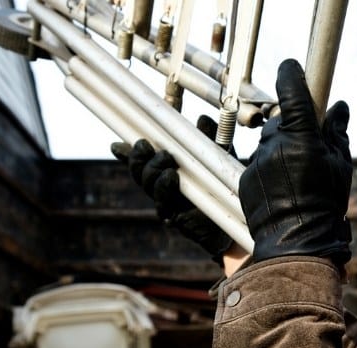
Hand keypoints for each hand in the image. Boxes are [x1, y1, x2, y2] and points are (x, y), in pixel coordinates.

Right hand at [111, 116, 233, 264]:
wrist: (238, 219)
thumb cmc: (227, 188)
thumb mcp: (219, 158)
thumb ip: (210, 139)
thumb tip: (202, 119)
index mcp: (167, 171)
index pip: (142, 160)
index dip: (127, 153)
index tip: (117, 144)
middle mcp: (163, 187)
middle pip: (139, 172)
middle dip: (137, 157)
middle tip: (146, 145)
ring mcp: (167, 203)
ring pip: (148, 185)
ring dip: (152, 169)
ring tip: (166, 159)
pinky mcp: (175, 217)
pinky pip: (163, 202)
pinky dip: (165, 187)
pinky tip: (171, 176)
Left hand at [238, 58, 352, 265]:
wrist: (297, 243)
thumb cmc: (325, 205)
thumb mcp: (341, 167)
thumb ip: (337, 133)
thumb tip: (339, 107)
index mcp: (302, 138)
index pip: (292, 91)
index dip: (290, 74)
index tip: (291, 66)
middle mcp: (275, 145)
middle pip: (281, 121)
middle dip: (293, 129)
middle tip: (309, 150)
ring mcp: (256, 161)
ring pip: (268, 144)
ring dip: (280, 151)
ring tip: (296, 178)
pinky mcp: (245, 178)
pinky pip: (257, 164)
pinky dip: (268, 170)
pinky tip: (282, 189)